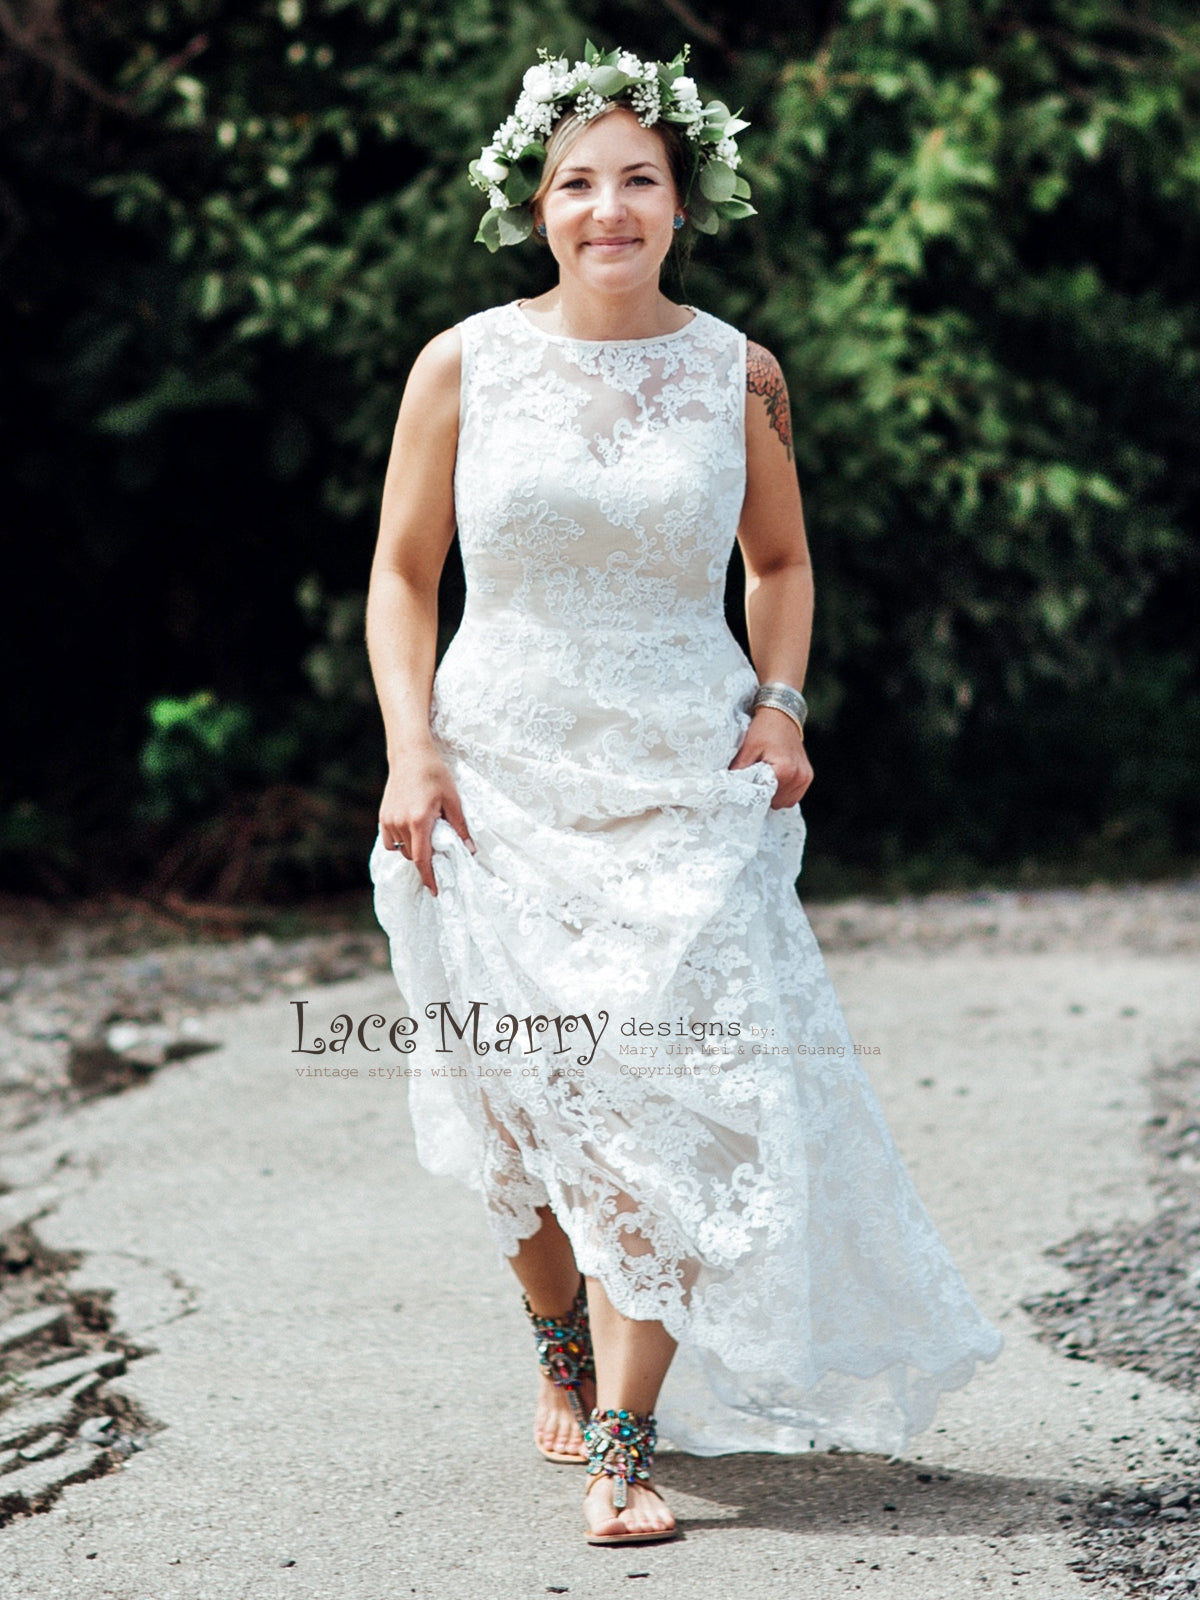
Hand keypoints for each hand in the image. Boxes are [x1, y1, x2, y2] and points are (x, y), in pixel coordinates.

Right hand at [379, 749, 474, 895]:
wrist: (410, 755)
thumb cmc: (435, 774)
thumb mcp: (453, 800)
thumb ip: (460, 827)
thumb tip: (470, 850)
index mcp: (419, 821)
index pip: (422, 859)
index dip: (429, 877)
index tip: (435, 891)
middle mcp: (401, 823)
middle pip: (412, 856)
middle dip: (425, 860)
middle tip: (439, 854)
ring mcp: (389, 820)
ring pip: (401, 849)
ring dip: (413, 850)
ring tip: (426, 837)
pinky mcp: (383, 816)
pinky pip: (389, 841)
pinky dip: (400, 843)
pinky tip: (411, 833)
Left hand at [729, 707, 812, 808]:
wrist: (781, 715)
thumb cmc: (764, 729)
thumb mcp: (748, 748)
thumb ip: (740, 770)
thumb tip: (729, 788)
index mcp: (785, 771)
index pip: (766, 797)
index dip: (754, 793)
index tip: (746, 786)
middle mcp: (799, 776)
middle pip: (777, 803)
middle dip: (765, 795)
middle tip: (756, 780)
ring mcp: (805, 777)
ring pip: (786, 802)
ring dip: (775, 795)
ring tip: (766, 778)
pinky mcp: (808, 776)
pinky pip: (794, 795)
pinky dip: (784, 792)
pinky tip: (776, 779)